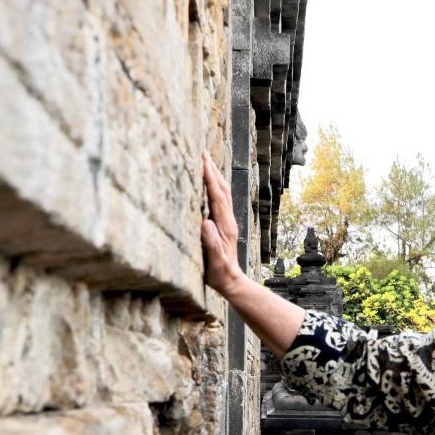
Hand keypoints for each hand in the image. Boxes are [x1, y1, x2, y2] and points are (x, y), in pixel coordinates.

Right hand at [199, 151, 242, 295]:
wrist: (231, 281)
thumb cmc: (219, 273)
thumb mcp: (214, 261)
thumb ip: (210, 242)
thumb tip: (206, 223)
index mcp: (225, 226)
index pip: (217, 197)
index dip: (210, 179)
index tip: (203, 162)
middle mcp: (228, 220)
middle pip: (222, 189)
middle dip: (213, 171)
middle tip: (203, 154)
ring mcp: (227, 221)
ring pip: (223, 193)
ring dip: (215, 176)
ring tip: (206, 162)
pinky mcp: (224, 224)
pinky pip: (220, 200)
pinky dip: (215, 187)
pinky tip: (209, 183)